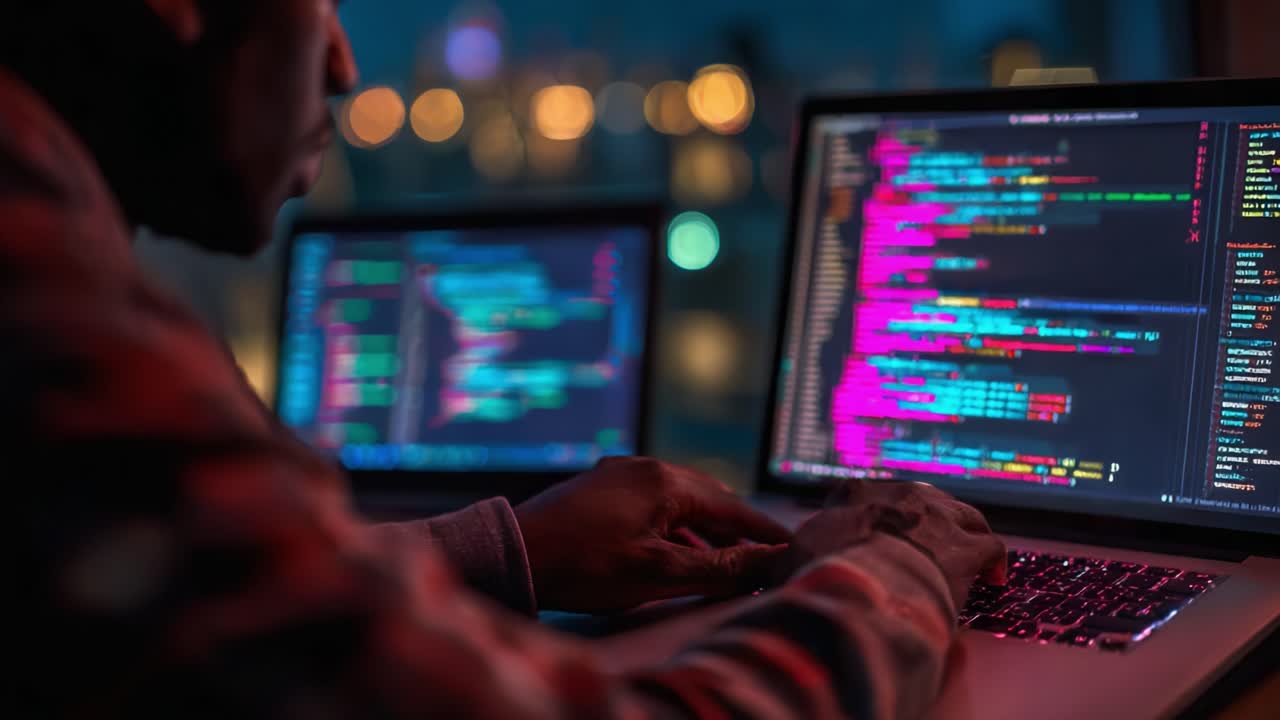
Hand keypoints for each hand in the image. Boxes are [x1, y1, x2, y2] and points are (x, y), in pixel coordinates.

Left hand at [513, 457, 791, 613]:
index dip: (763, 532)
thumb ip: (719, 565)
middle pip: (707, 499)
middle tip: (761, 555)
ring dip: (701, 530)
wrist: (513, 554)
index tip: (790, 547)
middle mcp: (644, 467)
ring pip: (676, 501)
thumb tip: (769, 561)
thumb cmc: (585, 565)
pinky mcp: (597, 488)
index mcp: (665, 480)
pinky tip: (673, 549)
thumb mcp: (659, 571)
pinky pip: (650, 503)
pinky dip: (671, 526)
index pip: (732, 507)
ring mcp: (618, 474)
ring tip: (722, 559)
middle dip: (735, 530)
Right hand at [780, 479, 1006, 607]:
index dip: (870, 518)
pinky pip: (990, 546)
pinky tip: (993, 578)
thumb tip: (768, 569)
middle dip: (925, 520)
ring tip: (966, 553)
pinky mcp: (966, 545)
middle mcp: (899, 495)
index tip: (871, 536)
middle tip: (927, 544)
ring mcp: (937, 517)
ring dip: (965, 532)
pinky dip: (993, 561)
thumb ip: (788, 557)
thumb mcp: (790, 559)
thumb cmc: (821, 573)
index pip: (864, 495)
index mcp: (854, 493)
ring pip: (963, 513)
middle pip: (921, 499)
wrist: (861, 585)